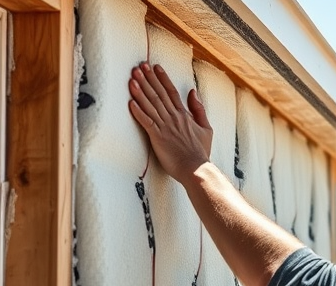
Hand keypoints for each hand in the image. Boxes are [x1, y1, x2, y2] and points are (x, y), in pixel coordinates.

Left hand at [128, 62, 213, 182]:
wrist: (196, 168)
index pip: (171, 92)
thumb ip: (199, 109)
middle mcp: (173, 117)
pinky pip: (146, 122)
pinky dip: (138, 112)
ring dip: (140, 91)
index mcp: (184, 115)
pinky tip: (130, 102)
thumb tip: (193, 92)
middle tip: (139, 67)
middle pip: (158, 94)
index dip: (162, 78)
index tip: (154, 67)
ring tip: (132, 78)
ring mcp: (165, 127)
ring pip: (151, 105)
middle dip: (148, 79)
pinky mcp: (158, 137)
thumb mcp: (206, 128)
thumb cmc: (200, 152)